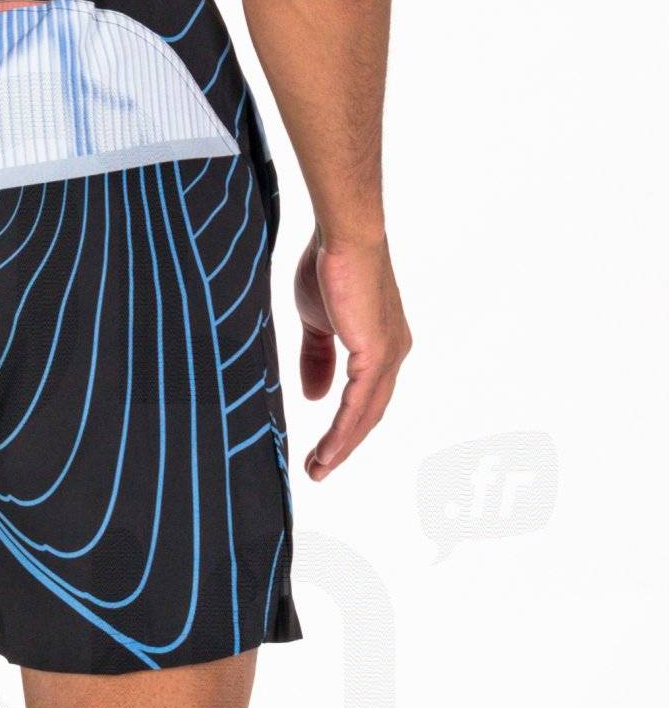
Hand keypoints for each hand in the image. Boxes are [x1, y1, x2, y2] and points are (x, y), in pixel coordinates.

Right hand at [294, 234, 411, 478]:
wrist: (343, 238)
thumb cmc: (330, 267)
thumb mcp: (316, 323)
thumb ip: (316, 359)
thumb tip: (315, 397)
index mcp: (381, 345)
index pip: (364, 397)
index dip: (344, 426)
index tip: (320, 449)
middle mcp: (392, 354)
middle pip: (369, 414)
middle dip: (343, 445)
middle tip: (317, 470)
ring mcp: (387, 355)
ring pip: (365, 415)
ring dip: (341, 446)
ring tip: (317, 469)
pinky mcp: (376, 354)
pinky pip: (357, 404)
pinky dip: (342, 432)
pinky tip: (327, 452)